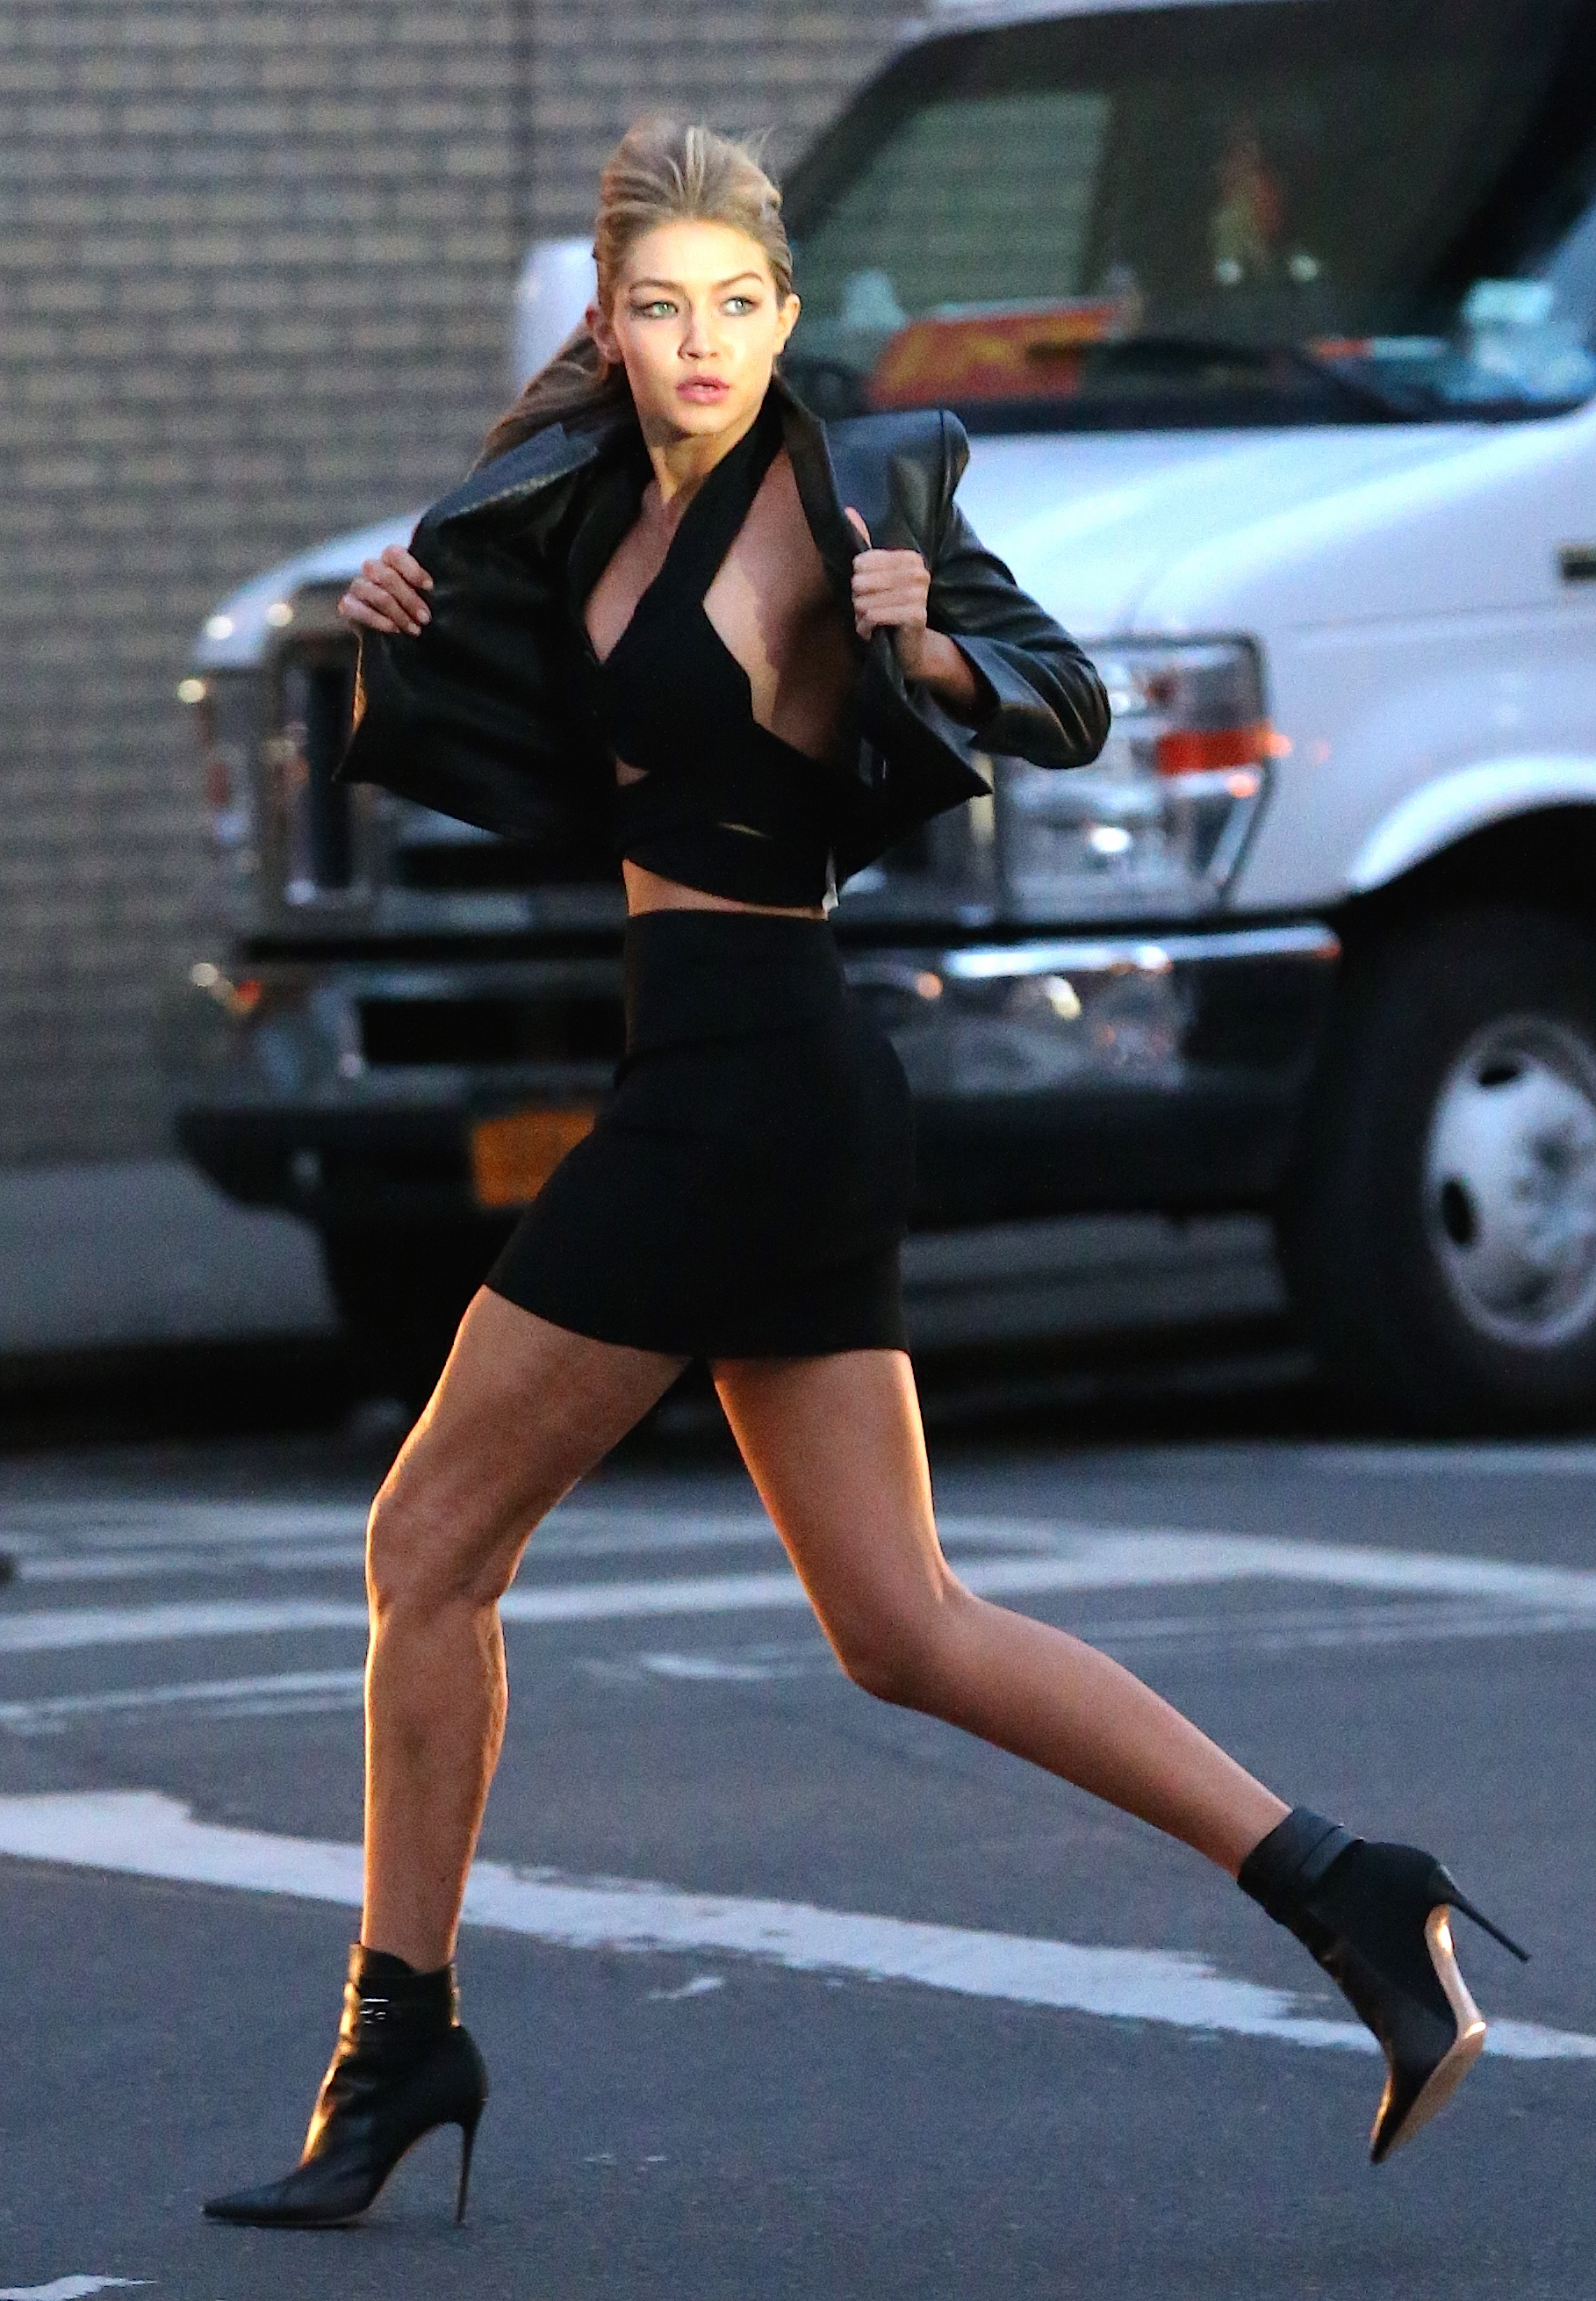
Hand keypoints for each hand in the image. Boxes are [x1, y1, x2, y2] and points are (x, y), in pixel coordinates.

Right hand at [337, 544, 432, 637]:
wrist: (393, 632)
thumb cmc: (413, 608)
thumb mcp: (424, 593)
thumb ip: (427, 584)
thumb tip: (438, 580)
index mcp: (390, 560)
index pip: (395, 554)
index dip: (413, 570)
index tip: (430, 587)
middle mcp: (372, 569)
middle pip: (388, 577)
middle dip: (410, 599)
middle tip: (425, 618)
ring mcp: (358, 586)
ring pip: (377, 595)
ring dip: (399, 613)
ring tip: (415, 629)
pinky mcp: (347, 605)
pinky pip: (356, 609)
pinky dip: (377, 620)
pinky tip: (394, 629)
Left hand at [843, 507, 983, 717]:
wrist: (909, 648)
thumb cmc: (888, 610)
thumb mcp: (875, 576)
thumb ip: (863, 544)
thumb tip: (848, 510)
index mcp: (910, 557)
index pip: (860, 563)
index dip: (857, 583)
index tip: (871, 594)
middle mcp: (919, 572)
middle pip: (860, 581)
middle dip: (858, 602)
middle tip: (872, 612)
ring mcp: (920, 593)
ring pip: (864, 602)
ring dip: (861, 618)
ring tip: (873, 624)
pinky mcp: (915, 615)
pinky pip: (873, 616)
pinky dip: (866, 629)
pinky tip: (874, 633)